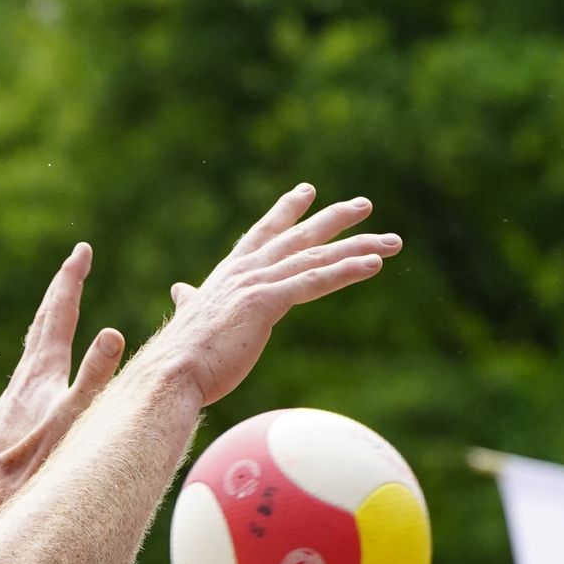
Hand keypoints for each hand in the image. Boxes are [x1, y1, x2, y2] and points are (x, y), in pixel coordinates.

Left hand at [0, 244, 126, 494]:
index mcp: (41, 371)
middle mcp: (24, 378)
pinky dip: (42, 357)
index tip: (82, 251)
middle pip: (43, 323)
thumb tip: (114, 334)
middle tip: (74, 267)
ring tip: (58, 312)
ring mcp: (14, 397)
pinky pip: (30, 374)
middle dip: (61, 292)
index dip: (71, 279)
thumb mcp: (74, 418)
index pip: (59, 312)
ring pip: (34, 349)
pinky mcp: (10, 418)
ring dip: (49, 324)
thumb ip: (95, 377)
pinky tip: (41, 374)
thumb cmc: (34, 464)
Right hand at [157, 185, 399, 405]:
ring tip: (390, 242)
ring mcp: (257, 283)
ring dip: (357, 247)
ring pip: (316, 257)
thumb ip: (190, 301)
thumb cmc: (182, 355)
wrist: (173, 372)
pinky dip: (345, 271)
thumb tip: (179, 291)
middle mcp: (246, 270)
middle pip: (300, 236)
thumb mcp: (191, 318)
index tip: (307, 191)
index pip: (263, 233)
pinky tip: (372, 265)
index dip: (287, 210)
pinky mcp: (267, 302)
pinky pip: (315, 281)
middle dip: (335, 219)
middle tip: (364, 204)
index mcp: (229, 274)